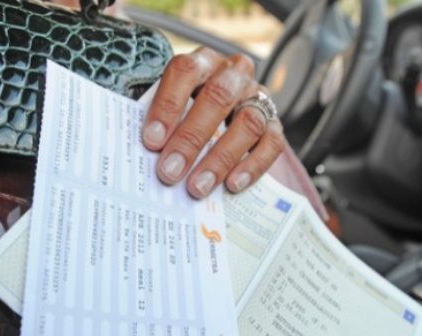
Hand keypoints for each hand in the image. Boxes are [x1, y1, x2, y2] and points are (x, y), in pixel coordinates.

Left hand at [142, 47, 284, 198]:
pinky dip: (252, 166)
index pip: (185, 72)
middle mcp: (233, 74)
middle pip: (218, 97)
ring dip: (221, 158)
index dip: (168, 105)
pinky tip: (232, 185)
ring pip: (248, 122)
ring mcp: (257, 97)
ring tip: (198, 186)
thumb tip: (147, 155)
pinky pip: (272, 143)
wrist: (224, 117)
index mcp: (202, 62)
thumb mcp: (171, 108)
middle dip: (191, 138)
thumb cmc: (186, 114)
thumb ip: (161, 124)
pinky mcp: (274, 123)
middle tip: (170, 171)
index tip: (151, 141)